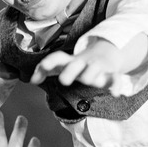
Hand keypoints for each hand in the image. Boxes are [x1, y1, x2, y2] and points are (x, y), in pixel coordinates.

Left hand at [30, 35, 147, 95]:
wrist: (107, 52)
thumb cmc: (79, 63)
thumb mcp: (64, 65)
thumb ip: (46, 71)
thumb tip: (31, 80)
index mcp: (70, 61)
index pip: (58, 58)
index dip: (48, 63)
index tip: (40, 72)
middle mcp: (83, 63)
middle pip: (76, 64)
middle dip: (70, 71)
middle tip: (63, 80)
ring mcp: (98, 67)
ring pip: (95, 69)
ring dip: (92, 74)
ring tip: (88, 80)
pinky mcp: (111, 74)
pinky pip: (115, 79)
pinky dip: (115, 85)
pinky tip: (114, 94)